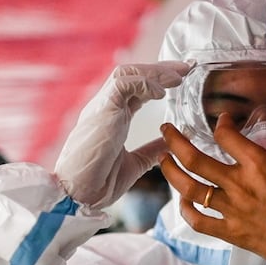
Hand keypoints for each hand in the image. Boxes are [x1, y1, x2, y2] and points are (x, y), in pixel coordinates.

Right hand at [55, 61, 189, 208]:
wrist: (77, 196)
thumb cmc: (98, 183)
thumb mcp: (134, 164)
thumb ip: (150, 150)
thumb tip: (170, 140)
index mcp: (112, 117)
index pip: (137, 89)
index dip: (159, 80)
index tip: (183, 77)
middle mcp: (106, 108)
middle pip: (134, 75)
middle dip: (161, 69)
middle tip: (187, 67)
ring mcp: (102, 107)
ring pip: (128, 73)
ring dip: (155, 72)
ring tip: (178, 76)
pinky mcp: (101, 111)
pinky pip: (122, 84)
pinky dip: (144, 84)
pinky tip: (160, 93)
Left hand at [160, 110, 265, 264]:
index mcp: (261, 164)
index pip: (226, 136)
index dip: (221, 123)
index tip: (222, 120)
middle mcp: (241, 185)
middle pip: (194, 159)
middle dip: (175, 141)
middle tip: (166, 131)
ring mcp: (234, 211)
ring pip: (190, 189)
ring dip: (171, 173)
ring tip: (164, 161)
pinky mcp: (233, 233)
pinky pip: (200, 221)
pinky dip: (186, 210)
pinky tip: (183, 201)